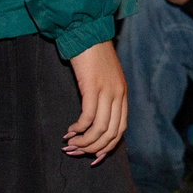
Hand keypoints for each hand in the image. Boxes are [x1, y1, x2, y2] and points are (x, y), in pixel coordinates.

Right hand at [65, 41, 127, 160]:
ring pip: (100, 129)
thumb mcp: (104, 79)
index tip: (92, 158)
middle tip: (75, 151)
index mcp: (122, 95)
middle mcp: (118, 95)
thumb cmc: (92, 58)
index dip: (107, 148)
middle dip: (92, 148)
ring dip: (84, 142)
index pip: (121, 130)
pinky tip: (69, 130)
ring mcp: (108, 91)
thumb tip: (93, 121)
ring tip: (70, 144)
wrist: (87, 34)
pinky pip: (88, 116)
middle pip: (111, 134)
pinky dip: (79, 128)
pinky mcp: (93, 86)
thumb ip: (104, 97)